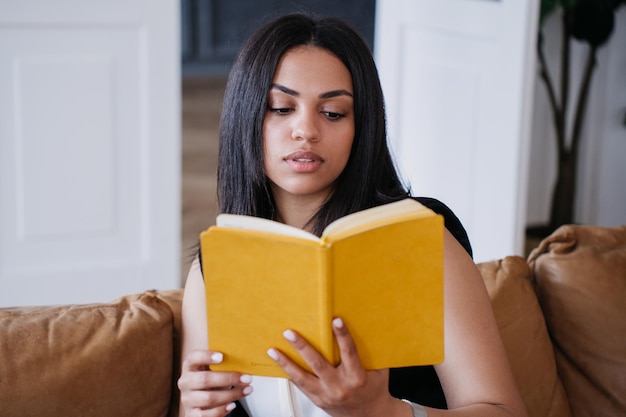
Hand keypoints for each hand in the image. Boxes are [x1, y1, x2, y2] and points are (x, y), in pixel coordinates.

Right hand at [178, 350, 252, 416]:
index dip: (206, 356)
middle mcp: (185, 382)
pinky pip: (205, 415)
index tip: (222, 356)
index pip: (193, 357)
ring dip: (231, 395)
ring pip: (209, 398)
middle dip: (229, 378)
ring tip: (247, 390)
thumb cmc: (211, 380)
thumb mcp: (213, 369)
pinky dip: (221, 410)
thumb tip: (244, 357)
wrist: (201, 401)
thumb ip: (222, 363)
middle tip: (247, 378)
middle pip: (205, 379)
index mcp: (190, 366)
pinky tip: (232, 405)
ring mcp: (187, 399)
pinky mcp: (191, 414)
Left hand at [267, 318, 399, 416]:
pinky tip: (280, 364)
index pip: (349, 352)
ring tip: (273, 350)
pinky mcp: (318, 400)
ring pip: (302, 377)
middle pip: (317, 363)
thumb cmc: (374, 389)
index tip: (335, 320)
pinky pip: (301, 387)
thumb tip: (364, 326)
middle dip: (302, 346)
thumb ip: (369, 351)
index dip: (342, 335)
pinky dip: (290, 375)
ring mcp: (327, 395)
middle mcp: (339, 386)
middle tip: (290, 333)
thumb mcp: (378, 370)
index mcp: (356, 377)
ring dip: (286, 363)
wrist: (371, 415)